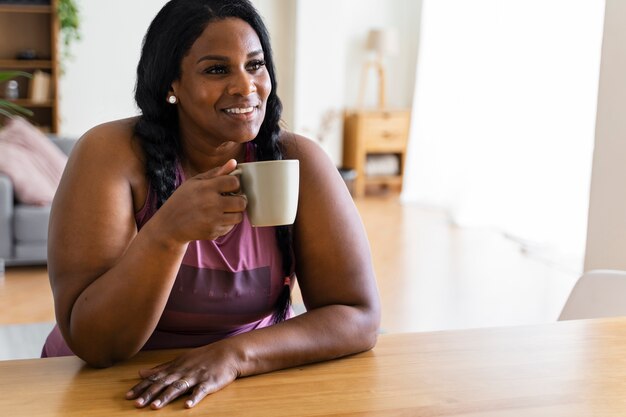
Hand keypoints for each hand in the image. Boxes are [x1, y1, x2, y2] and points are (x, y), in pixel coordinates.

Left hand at [125, 343, 239, 408]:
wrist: (227, 353)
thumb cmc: (203, 357)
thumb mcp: (180, 360)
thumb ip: (160, 368)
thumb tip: (140, 372)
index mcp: (176, 367)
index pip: (155, 378)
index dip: (141, 387)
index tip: (128, 396)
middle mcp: (183, 372)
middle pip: (164, 384)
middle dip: (149, 394)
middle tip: (137, 404)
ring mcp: (196, 377)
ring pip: (178, 387)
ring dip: (166, 397)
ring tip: (155, 407)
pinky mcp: (209, 382)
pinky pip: (200, 391)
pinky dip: (194, 398)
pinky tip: (187, 406)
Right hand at [155, 159, 246, 241]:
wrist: (169, 225)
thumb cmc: (183, 199)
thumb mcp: (195, 182)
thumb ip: (215, 173)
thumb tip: (234, 162)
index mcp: (206, 187)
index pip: (234, 182)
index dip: (234, 184)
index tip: (229, 186)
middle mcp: (211, 204)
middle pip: (241, 201)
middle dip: (239, 200)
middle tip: (231, 199)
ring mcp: (212, 220)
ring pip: (239, 216)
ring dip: (235, 212)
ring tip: (225, 209)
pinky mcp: (213, 232)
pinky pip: (231, 227)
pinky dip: (227, 222)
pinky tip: (217, 218)